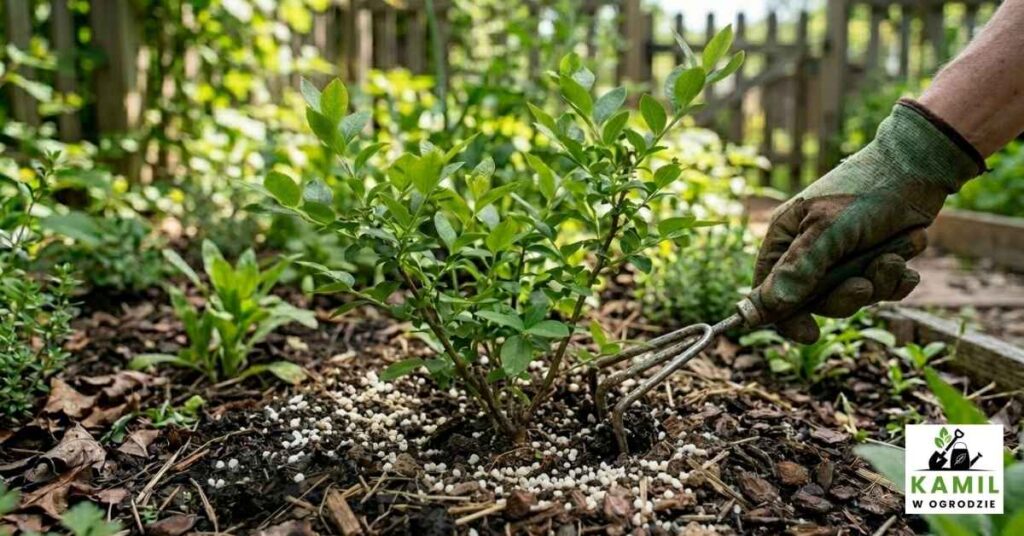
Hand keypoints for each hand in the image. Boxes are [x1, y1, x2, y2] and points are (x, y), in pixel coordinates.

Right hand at [749, 101, 983, 342]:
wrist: (920, 168)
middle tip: (863, 287)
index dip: (784, 316)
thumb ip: (799, 269)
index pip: (768, 291)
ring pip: (849, 299)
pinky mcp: (871, 261)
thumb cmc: (867, 191)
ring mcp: (840, 258)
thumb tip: (767, 307)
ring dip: (875, 285)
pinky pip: (878, 291)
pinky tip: (904, 259)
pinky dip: (894, 281)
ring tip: (893, 259)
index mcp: (784, 238)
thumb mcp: (829, 230)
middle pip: (812, 302)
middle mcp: (808, 251)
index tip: (808, 333)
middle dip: (843, 298)